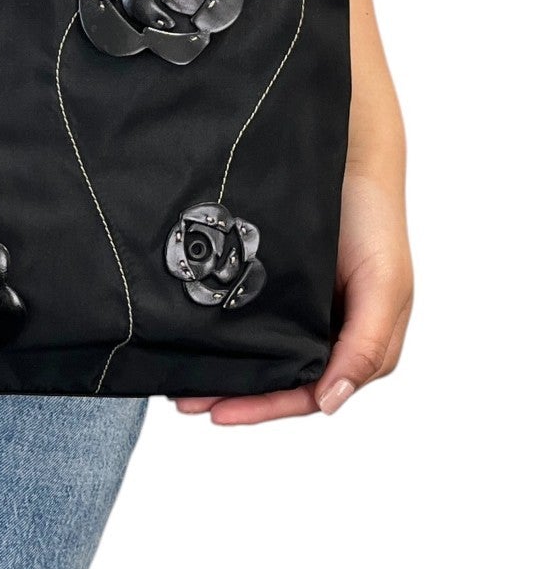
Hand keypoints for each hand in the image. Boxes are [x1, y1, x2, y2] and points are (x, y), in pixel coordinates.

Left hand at [173, 157, 412, 423]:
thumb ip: (366, 346)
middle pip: (277, 378)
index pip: (307, 393)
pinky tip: (196, 336)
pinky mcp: (275, 277)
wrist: (349, 156)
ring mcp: (299, 304)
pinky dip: (223, 331)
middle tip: (187, 401)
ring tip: (183, 381)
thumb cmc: (375, 223)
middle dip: (235, 394)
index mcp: (357, 343)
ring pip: (260, 351)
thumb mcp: (385, 288)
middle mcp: (326, 329)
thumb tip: (331, 402)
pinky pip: (247, 313)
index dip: (264, 407)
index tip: (220, 412)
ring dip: (225, 369)